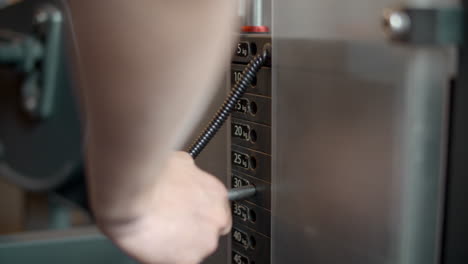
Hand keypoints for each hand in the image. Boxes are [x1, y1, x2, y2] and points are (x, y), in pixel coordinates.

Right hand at [98, 151, 230, 263]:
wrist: (128, 194)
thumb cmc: (148, 176)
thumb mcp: (177, 161)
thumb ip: (188, 173)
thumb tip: (185, 171)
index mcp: (216, 193)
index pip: (217, 210)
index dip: (198, 213)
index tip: (187, 213)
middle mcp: (216, 217)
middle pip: (208, 230)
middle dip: (191, 228)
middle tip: (170, 223)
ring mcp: (204, 240)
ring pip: (194, 248)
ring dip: (180, 242)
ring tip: (158, 230)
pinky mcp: (188, 259)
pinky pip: (180, 260)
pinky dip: (167, 255)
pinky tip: (155, 241)